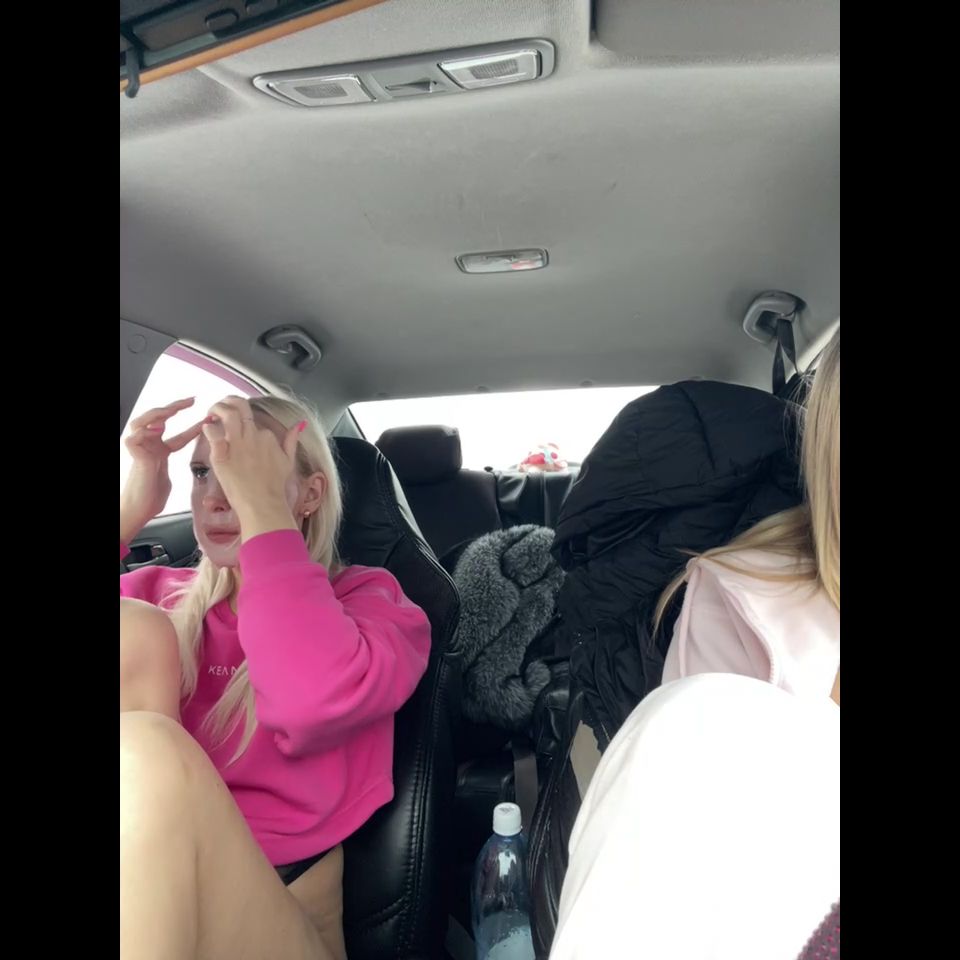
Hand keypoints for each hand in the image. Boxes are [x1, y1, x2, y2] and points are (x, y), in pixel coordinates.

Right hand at [121, 398, 203, 539]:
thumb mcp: (176, 475)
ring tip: (171, 410)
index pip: (178, 433)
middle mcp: (148, 445)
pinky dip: (144, 431)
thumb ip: (184, 465)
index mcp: (160, 450)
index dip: (193, 426)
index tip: (208, 418)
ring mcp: (139, 448)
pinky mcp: (133, 455)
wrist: (141, 509)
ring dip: (157, 414)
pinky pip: (134, 437)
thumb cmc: (155, 496)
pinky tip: (158, 428)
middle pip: (157, 419)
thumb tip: (204, 460)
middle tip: (191, 401)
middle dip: (174, 407)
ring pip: (141, 421)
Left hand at [202, 396, 303, 538]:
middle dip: (228, 401)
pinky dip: (207, 428)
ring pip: (226, 414)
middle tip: (220, 407)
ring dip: (216, 409)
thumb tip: (300, 425)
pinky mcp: (222, 455)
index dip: (243, 421)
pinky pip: (213, 433)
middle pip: (240, 407)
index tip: (236, 427)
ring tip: (210, 414)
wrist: (263, 504)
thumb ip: (291, 440)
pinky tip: (206, 429)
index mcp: (267, 436)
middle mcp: (252, 436)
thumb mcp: (288, 461)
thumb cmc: (274, 486)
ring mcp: (237, 445)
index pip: (252, 421)